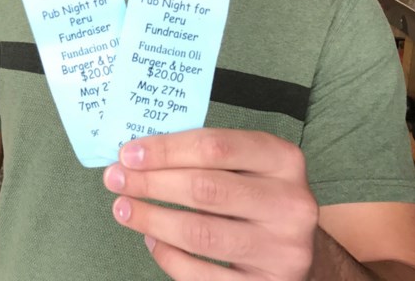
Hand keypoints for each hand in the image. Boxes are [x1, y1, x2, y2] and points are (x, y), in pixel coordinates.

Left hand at [103, 128, 318, 279]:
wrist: (299, 250)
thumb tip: (137, 156)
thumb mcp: (247, 165)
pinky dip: (168, 256)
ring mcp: (283, 249)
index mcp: (283, 160)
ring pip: (201, 233)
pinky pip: (203, 274)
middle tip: (116, 179)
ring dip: (152, 219)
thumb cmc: (257, 197)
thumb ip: (203, 156)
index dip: (165, 149)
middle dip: (151, 183)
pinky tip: (152, 239)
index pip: (215, 147)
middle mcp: (291, 204)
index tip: (128, 154)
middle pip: (206, 189)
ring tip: (124, 209)